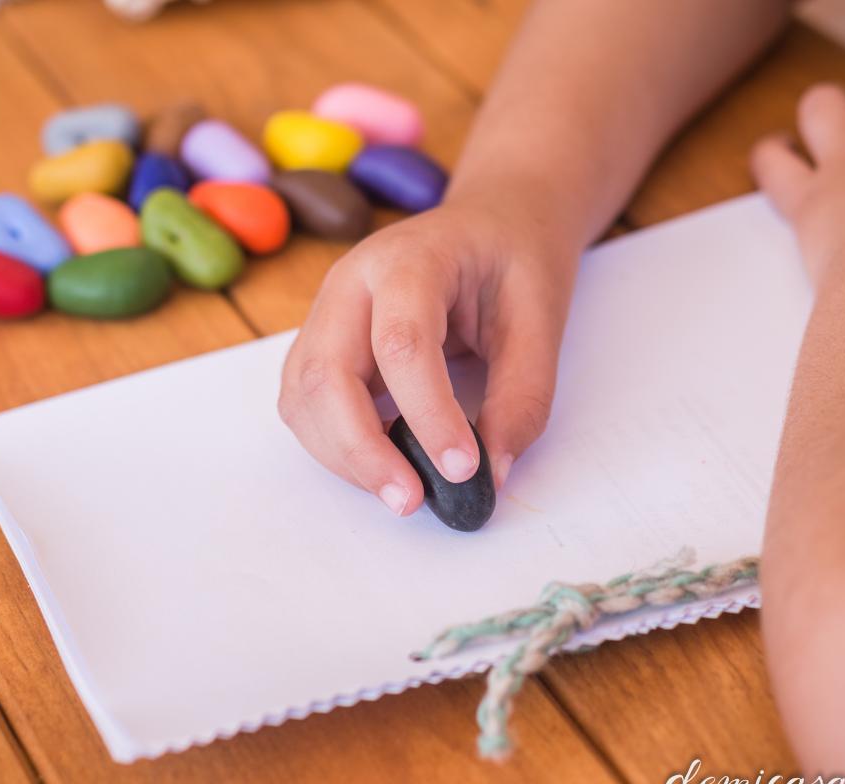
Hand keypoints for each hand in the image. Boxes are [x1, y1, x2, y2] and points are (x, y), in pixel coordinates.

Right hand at [278, 201, 576, 516]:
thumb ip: (521, 397)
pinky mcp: (323, 344)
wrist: (492, 221)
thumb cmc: (515, 261)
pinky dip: (336, 445)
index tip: (464, 469)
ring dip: (342, 455)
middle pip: (326, 373)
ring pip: (302, 396)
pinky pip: (306, 404)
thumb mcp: (541, 320)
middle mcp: (351, 282)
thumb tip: (493, 474)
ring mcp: (327, 312)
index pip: (401, 342)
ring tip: (402, 491)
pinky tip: (383, 463)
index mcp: (410, 258)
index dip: (428, 413)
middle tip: (411, 501)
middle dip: (361, 449)